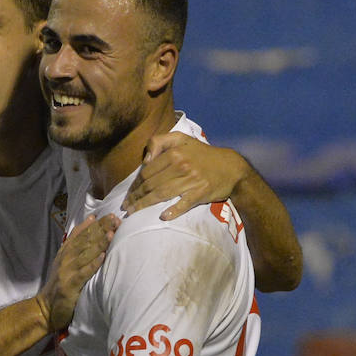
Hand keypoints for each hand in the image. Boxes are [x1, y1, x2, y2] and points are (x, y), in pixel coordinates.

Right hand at [35, 213, 118, 330]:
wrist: (45, 308)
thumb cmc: (60, 286)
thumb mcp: (65, 263)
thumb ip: (76, 247)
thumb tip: (91, 226)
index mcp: (64, 253)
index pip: (79, 234)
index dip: (94, 224)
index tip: (107, 216)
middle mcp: (65, 259)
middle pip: (84, 241)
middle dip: (100, 229)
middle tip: (114, 219)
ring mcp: (66, 272)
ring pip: (85, 254)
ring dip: (98, 243)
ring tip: (111, 233)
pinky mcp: (69, 285)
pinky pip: (83, 273)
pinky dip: (93, 264)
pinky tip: (102, 257)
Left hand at [123, 133, 248, 220]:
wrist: (230, 167)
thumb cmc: (202, 154)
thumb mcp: (181, 139)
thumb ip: (159, 142)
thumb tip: (145, 159)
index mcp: (174, 153)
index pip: (146, 172)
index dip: (134, 184)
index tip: (127, 194)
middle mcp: (181, 166)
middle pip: (151, 184)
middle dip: (135, 197)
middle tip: (125, 207)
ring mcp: (191, 181)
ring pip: (161, 194)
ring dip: (144, 205)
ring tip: (132, 212)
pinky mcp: (200, 193)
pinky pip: (184, 204)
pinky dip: (173, 211)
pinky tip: (163, 216)